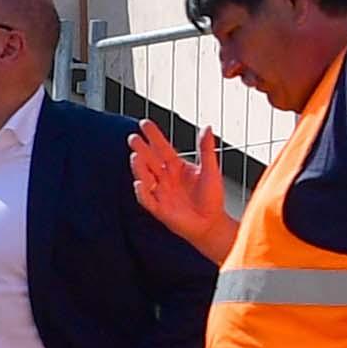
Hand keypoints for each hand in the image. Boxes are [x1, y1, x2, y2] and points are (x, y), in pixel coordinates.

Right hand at [130, 120, 234, 260]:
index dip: (154, 136)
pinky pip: (147, 199)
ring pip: (145, 177)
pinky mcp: (159, 209)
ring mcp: (160, 193)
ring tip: (135, 155)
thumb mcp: (211, 170)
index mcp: (176, 167)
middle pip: (150, 161)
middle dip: (141, 149)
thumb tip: (207, 127)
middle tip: (133, 138)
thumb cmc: (211, 198)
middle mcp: (165, 178)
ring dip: (139, 167)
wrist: (212, 224)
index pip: (162, 148)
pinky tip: (140, 182)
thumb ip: (206, 149)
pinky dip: (142, 191)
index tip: (144, 123)